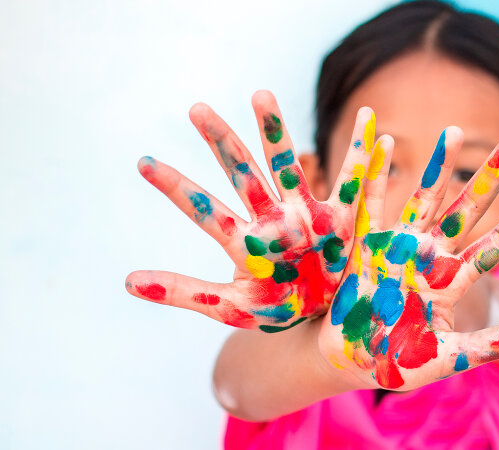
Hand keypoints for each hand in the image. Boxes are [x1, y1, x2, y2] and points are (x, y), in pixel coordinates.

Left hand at [125, 91, 376, 331]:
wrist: (322, 315)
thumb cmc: (277, 306)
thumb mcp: (229, 307)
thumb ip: (183, 292)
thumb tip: (123, 281)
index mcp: (246, 242)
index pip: (205, 209)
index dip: (177, 188)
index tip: (144, 163)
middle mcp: (272, 219)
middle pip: (242, 173)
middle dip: (221, 142)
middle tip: (195, 109)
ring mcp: (305, 214)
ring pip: (285, 166)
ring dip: (273, 132)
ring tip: (259, 95)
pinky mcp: (339, 219)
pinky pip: (352, 181)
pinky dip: (361, 153)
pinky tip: (368, 118)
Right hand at [318, 127, 498, 389]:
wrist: (351, 364)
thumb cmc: (400, 363)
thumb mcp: (451, 356)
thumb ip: (495, 343)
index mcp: (452, 280)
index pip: (496, 246)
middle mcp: (429, 256)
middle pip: (465, 210)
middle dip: (488, 179)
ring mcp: (397, 247)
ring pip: (423, 197)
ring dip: (438, 165)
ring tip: (455, 130)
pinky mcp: (364, 246)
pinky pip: (370, 203)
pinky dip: (375, 174)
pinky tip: (383, 140)